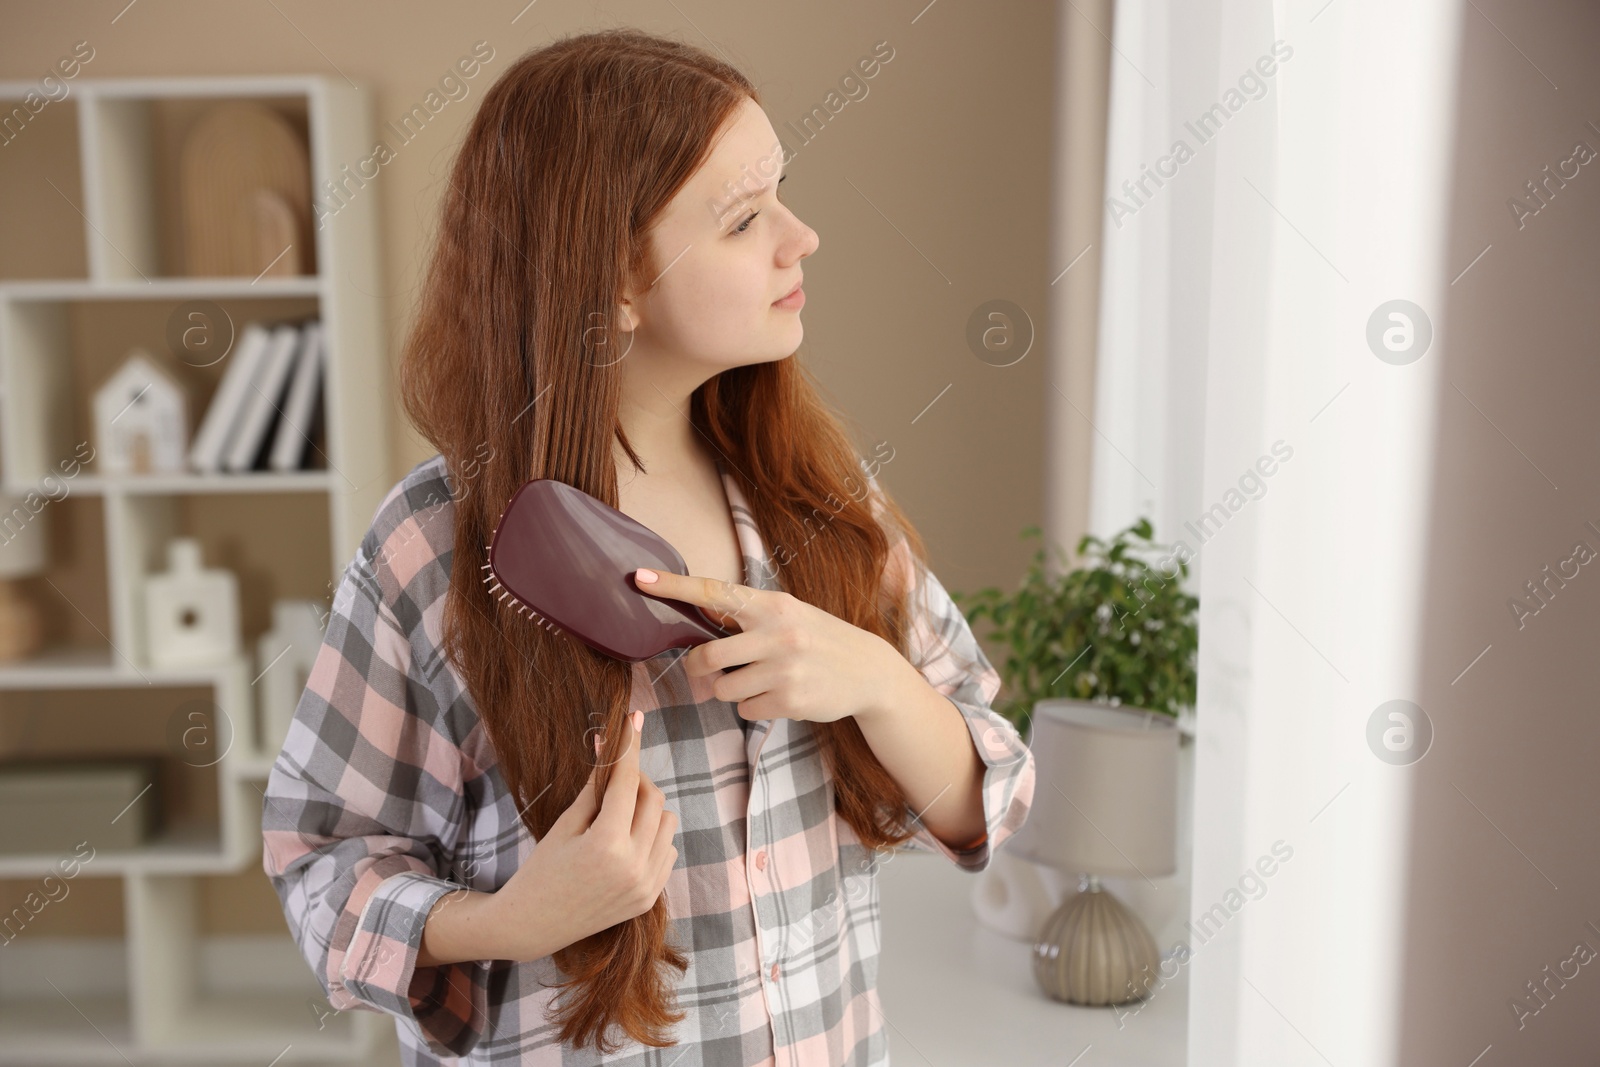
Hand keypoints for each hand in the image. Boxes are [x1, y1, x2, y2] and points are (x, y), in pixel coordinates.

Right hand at [483, 708, 677, 961]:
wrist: (532, 925)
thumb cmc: (541, 869)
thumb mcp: (565, 824)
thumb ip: (595, 786)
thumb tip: (610, 744)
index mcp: (606, 844)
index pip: (628, 781)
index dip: (630, 747)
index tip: (634, 721)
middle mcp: (634, 865)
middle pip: (654, 798)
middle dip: (636, 780)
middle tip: (613, 779)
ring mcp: (646, 884)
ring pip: (667, 822)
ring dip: (648, 810)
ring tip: (617, 816)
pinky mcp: (651, 897)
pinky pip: (668, 850)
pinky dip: (652, 837)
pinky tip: (625, 843)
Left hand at [633, 567, 905, 724]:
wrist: (869, 671)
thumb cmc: (818, 637)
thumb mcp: (788, 614)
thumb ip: (747, 617)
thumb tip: (697, 623)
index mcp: (773, 605)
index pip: (714, 591)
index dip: (674, 586)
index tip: (640, 578)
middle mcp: (778, 633)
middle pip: (708, 655)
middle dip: (699, 667)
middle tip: (705, 670)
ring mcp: (785, 669)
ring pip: (723, 689)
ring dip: (731, 690)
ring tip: (760, 681)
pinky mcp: (790, 701)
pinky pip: (745, 710)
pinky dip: (753, 707)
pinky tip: (778, 695)